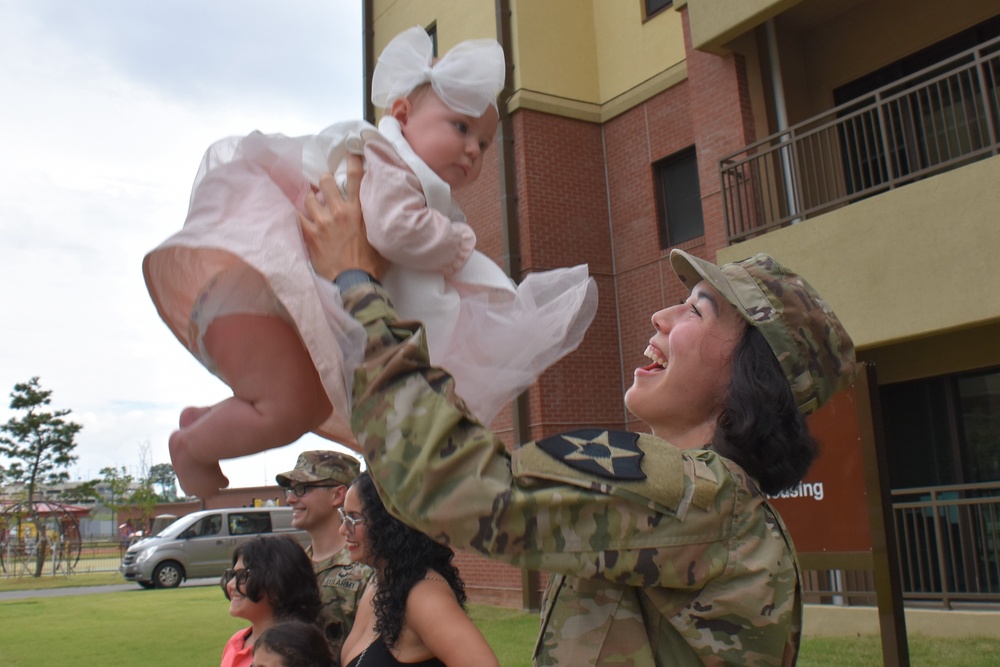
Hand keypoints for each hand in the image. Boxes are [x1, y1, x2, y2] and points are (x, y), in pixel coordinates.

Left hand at [298, 153, 388, 280]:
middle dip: (323, 181)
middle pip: (325, 183)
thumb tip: (378, 210)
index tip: (350, 151)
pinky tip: (295, 214)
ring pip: (309, 198)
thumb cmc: (372, 263)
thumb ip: (376, 219)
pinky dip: (296, 214)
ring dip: (310, 198)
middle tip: (324, 184)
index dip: (352, 160)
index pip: (356, 177)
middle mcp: (339, 211)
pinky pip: (297, 217)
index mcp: (359, 210)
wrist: (355, 282)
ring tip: (311, 202)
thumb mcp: (381, 237)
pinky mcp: (310, 235)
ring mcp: (322, 222)